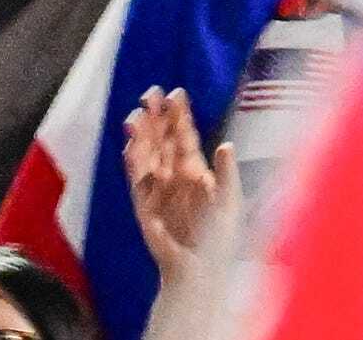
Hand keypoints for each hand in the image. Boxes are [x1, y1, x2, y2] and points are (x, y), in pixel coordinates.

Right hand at [122, 86, 240, 284]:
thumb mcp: (230, 204)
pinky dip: (133, 159)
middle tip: (152, 93)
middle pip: (162, 139)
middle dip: (157, 116)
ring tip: (138, 113)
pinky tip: (132, 142)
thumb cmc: (219, 241)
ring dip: (142, 133)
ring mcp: (157, 187)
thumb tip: (226, 145)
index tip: (176, 92)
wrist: (200, 270)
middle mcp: (174, 175)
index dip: (180, 115)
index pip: (186, 137)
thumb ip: (228, 174)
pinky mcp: (143, 202)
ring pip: (147, 152)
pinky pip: (136, 176)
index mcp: (196, 172)